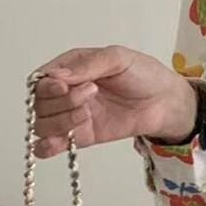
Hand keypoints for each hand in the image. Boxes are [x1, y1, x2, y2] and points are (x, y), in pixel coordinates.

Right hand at [30, 45, 198, 157]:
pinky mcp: (82, 136)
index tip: (65, 86)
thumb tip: (56, 76)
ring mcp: (73, 115)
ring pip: (43, 124)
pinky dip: (46, 147)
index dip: (47, 85)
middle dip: (62, 101)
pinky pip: (51, 145)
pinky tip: (54, 144)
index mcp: (71, 68)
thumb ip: (88, 65)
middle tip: (92, 93)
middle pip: (39, 103)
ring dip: (60, 121)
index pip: (41, 79)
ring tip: (87, 114)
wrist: (166, 102)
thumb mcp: (118, 58)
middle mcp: (67, 92)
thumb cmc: (144, 74)